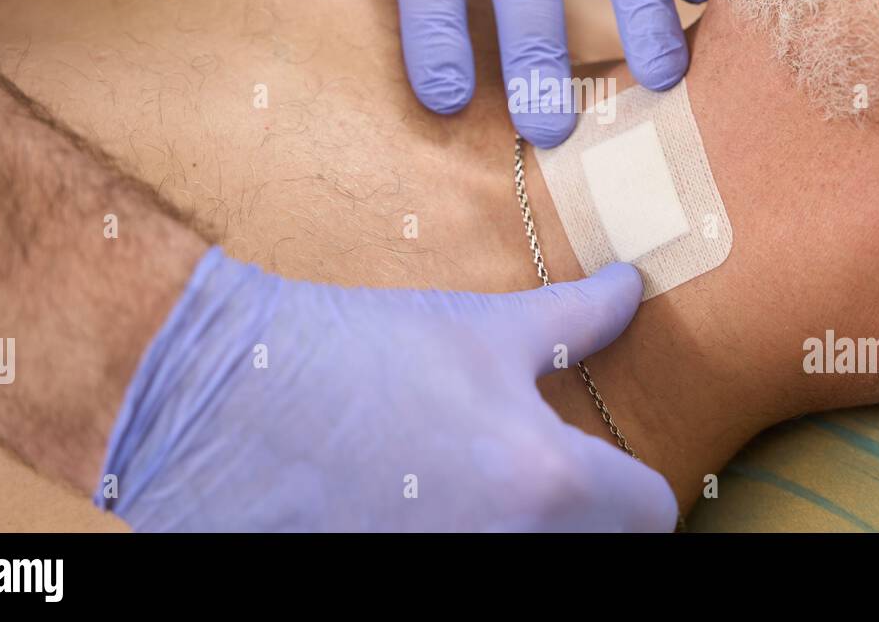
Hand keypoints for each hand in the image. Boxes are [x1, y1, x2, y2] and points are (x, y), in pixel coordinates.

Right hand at [97, 248, 676, 531]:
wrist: (227, 395)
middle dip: (586, 520)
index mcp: (546, 481)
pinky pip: (458, 572)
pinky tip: (416, 514)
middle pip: (599, 554)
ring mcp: (445, 578)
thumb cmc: (360, 351)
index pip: (651, 514)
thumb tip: (631, 289)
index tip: (606, 468)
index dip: (633, 486)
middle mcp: (508, 551)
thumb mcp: (481, 327)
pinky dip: (458, 547)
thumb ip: (576, 319)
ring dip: (524, 538)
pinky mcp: (386, 588)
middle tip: (541, 481)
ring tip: (474, 492)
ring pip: (537, 569)